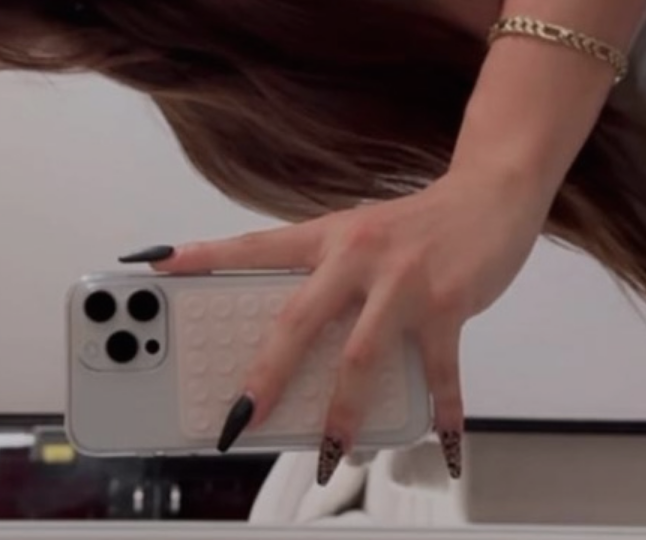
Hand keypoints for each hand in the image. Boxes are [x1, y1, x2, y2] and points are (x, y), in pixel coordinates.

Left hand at [124, 168, 552, 483]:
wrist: (492, 192)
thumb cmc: (419, 226)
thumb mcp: (363, 236)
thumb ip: (330, 279)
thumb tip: (299, 349)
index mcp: (330, 236)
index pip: (255, 246)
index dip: (202, 256)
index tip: (154, 268)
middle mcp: (360, 255)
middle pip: (299, 320)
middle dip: (266, 376)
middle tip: (240, 418)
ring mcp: (404, 282)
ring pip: (360, 358)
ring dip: (344, 413)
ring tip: (331, 452)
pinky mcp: (449, 305)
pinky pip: (439, 375)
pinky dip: (441, 416)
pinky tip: (442, 447)